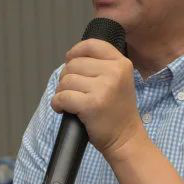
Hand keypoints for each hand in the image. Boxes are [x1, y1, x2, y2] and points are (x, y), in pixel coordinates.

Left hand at [51, 39, 144, 157]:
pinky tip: (63, 109)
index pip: (91, 45)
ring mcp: (104, 88)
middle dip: (66, 78)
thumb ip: (101, 66)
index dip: (75, 52)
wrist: (126, 138)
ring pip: (66, 81)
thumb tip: (71, 58)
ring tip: (71, 102)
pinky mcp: (91, 104)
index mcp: (122, 63)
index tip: (70, 60)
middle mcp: (115, 72)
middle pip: (74, 64)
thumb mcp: (119, 80)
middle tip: (74, 91)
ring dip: (62, 92)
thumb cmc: (117, 111)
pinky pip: (62, 97)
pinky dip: (57, 104)